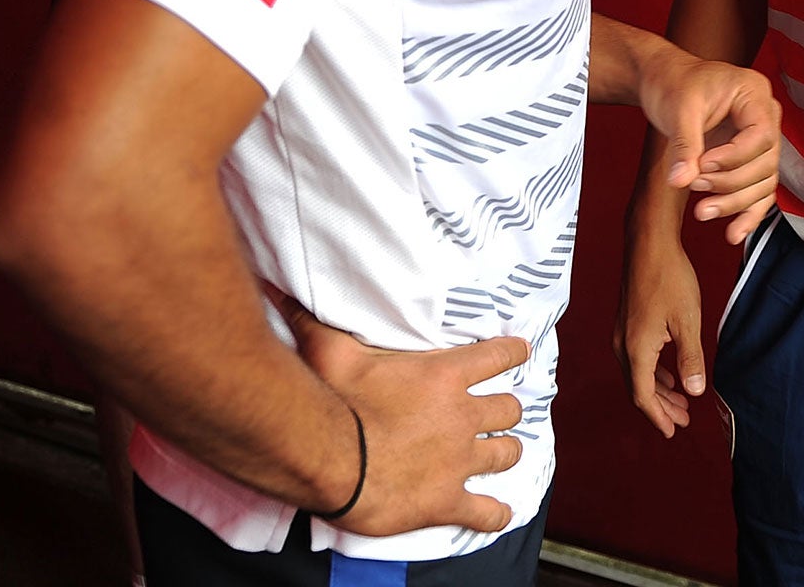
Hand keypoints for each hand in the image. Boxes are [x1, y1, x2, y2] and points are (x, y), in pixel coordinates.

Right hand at [286, 306, 530, 536]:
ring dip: (505, 451)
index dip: (513, 352)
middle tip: (497, 411)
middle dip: (505, 409)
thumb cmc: (333, 401)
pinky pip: (486, 511)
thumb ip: (316, 319)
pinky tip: (498, 512)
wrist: (329, 461)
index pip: (499, 355)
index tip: (521, 351)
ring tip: (501, 452)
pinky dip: (495, 512)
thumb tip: (282, 289)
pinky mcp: (447, 501)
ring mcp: (458, 461)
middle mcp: (461, 415)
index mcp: (445, 375)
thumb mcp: (330, 350)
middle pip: (508, 408)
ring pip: (506, 453)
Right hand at [613, 227, 703, 437]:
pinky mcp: (627, 321)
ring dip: (658, 390)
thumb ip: (691, 359)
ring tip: (680, 400)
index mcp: (636, 349)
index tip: (673, 431)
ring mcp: (622, 332)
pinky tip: (669, 373)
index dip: (659, 417)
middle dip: (661, 407)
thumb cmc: (669, 277)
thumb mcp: (687, 321)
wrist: (648, 243)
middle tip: (683, 421)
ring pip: (638, 373)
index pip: (643, 396)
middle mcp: (623, 345)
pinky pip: (637, 358)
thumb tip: (694, 392)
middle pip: (639, 388)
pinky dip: (653, 371)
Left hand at [636, 47, 779, 244]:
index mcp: (755, 94)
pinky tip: (733, 235)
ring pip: (763, 183)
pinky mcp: (748, 160)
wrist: (664, 81)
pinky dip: (746, 214)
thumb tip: (681, 181)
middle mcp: (765, 117)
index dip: (735, 157)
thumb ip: (684, 145)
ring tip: (701, 212)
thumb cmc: (673, 84)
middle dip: (730, 183)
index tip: (703, 165)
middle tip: (695, 186)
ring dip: (735, 203)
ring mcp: (759, 141)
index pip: (762, 136)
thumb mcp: (678, 109)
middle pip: (765, 164)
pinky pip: (757, 191)